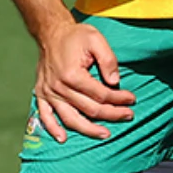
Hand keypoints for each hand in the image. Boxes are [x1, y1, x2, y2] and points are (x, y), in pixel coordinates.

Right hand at [32, 19, 135, 141]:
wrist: (51, 33)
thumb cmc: (76, 36)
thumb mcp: (97, 40)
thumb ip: (108, 60)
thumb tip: (115, 82)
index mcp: (73, 75)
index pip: (100, 94)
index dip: (118, 98)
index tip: (132, 99)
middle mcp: (58, 87)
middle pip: (88, 109)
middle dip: (111, 114)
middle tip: (128, 116)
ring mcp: (48, 93)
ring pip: (69, 118)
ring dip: (88, 129)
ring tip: (105, 135)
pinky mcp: (41, 94)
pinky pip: (44, 116)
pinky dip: (52, 129)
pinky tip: (63, 138)